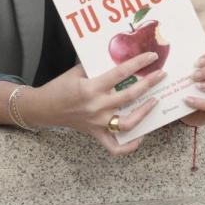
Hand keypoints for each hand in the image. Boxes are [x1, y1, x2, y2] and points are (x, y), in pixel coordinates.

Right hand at [21, 52, 166, 156]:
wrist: (43, 108)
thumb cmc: (59, 87)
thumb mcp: (76, 71)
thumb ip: (96, 66)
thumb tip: (116, 58)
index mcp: (91, 88)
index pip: (120, 73)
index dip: (138, 64)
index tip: (151, 57)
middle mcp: (97, 106)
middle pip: (130, 95)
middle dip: (149, 83)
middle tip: (161, 75)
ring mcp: (98, 123)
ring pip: (128, 122)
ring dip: (144, 112)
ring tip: (154, 101)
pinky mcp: (96, 134)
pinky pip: (116, 146)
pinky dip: (130, 145)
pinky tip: (140, 136)